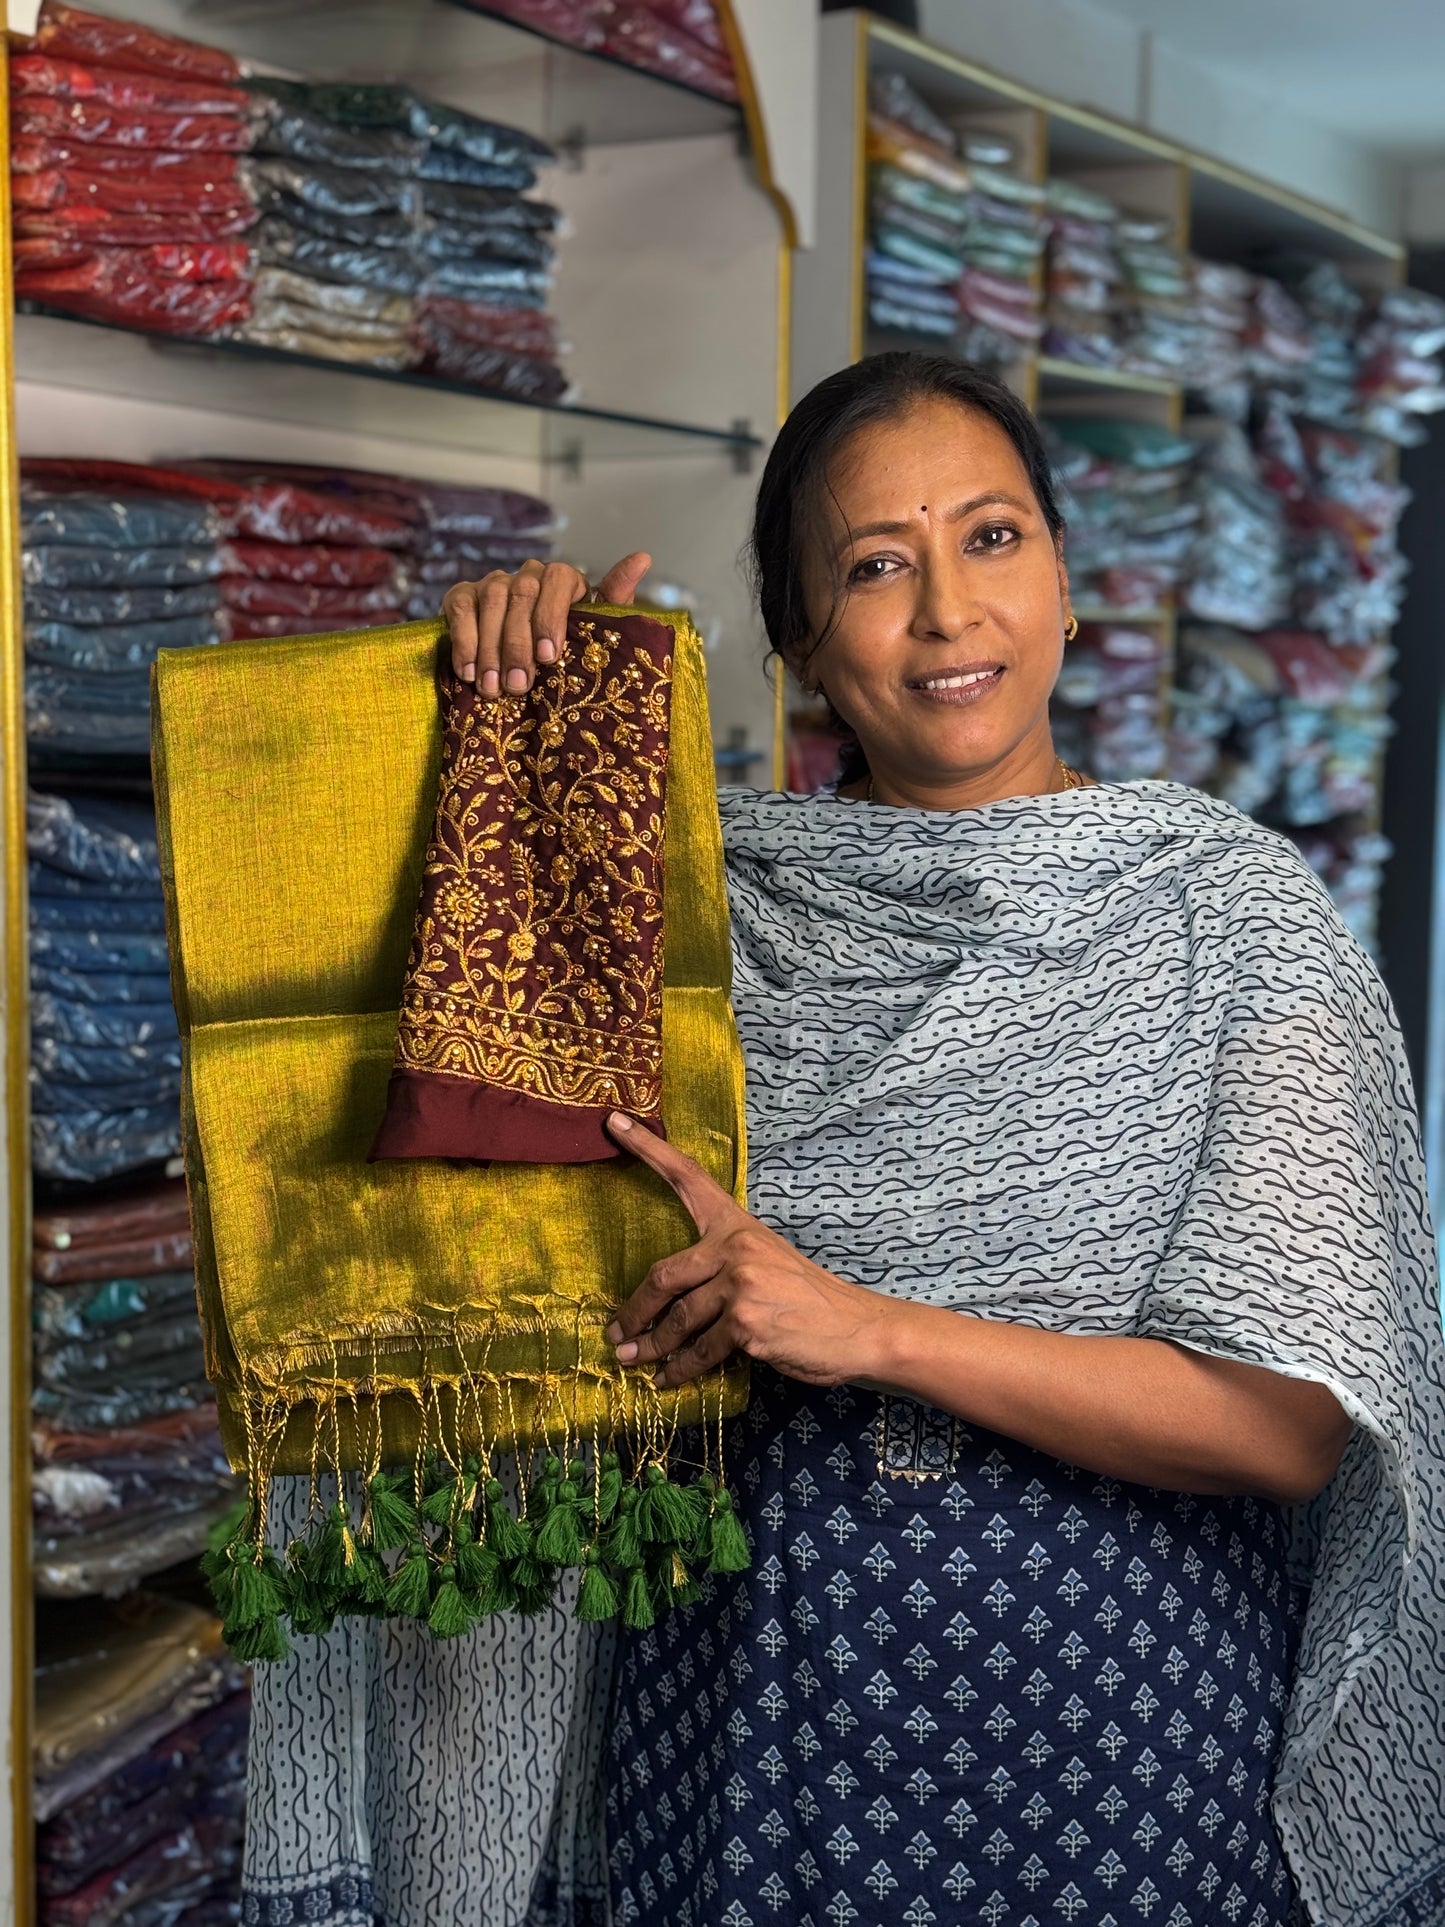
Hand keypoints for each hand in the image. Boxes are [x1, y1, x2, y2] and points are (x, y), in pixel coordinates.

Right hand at [442, 551, 651, 694]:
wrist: (526, 666)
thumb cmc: (569, 650)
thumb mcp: (596, 630)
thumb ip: (615, 599)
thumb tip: (643, 558)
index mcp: (564, 580)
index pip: (559, 579)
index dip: (552, 615)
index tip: (549, 656)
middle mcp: (527, 574)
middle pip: (522, 594)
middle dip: (518, 644)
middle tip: (519, 685)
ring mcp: (494, 582)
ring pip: (491, 601)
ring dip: (490, 649)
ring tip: (493, 688)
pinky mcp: (463, 595)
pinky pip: (459, 608)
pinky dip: (464, 639)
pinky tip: (468, 671)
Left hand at [604, 1112, 903, 1389]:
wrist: (857, 1329)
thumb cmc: (807, 1299)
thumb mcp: (766, 1262)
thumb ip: (721, 1268)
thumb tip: (670, 1301)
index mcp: (736, 1225)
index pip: (686, 1178)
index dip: (647, 1147)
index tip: (613, 1121)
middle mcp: (735, 1248)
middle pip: (662, 1276)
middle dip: (633, 1311)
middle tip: (615, 1334)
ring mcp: (740, 1286)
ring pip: (676, 1320)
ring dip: (650, 1347)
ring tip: (632, 1360)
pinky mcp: (745, 1325)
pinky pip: (698, 1351)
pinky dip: (679, 1370)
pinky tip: (668, 1379)